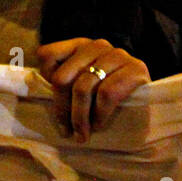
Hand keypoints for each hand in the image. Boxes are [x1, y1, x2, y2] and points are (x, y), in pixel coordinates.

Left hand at [35, 38, 149, 142]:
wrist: (148, 101)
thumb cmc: (106, 96)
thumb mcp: (82, 84)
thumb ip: (63, 82)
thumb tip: (33, 91)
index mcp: (79, 46)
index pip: (47, 55)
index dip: (46, 81)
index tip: (54, 104)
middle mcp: (97, 45)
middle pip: (63, 77)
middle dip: (62, 109)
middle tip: (66, 131)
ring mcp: (118, 55)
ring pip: (83, 87)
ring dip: (80, 118)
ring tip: (82, 135)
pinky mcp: (136, 69)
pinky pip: (107, 94)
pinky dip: (99, 114)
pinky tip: (99, 125)